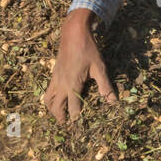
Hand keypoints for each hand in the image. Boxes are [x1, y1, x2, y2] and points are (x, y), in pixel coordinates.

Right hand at [41, 9, 116, 123]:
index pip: (73, 107)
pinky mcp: (53, 74)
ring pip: (48, 99)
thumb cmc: (88, 50)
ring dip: (52, 109)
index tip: (78, 126)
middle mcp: (61, 84)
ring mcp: (55, 79)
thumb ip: (105, 86)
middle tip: (65, 126)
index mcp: (73, 84)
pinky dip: (49, 99)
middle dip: (60, 117)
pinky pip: (48, 91)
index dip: (76, 118)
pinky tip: (54, 100)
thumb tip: (113, 101)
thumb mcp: (100, 68)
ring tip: (58, 116)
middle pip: (56, 107)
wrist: (73, 34)